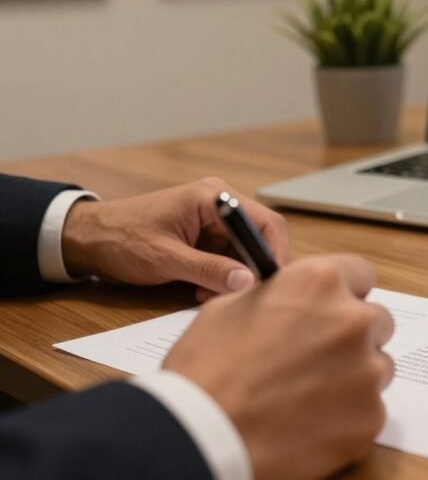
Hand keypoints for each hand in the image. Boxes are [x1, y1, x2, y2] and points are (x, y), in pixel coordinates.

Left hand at [62, 177, 288, 298]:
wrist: (88, 238)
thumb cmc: (122, 239)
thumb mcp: (167, 259)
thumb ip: (209, 270)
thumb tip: (247, 282)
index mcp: (214, 197)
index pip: (265, 223)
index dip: (274, 253)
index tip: (273, 282)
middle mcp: (219, 203)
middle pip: (257, 238)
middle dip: (249, 269)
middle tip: (237, 294)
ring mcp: (213, 219)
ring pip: (242, 252)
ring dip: (231, 276)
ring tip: (205, 292)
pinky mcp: (205, 235)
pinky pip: (226, 257)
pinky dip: (219, 276)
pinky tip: (199, 288)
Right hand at [164, 255, 394, 479]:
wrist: (201, 436)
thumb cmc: (206, 369)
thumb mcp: (233, 306)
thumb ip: (281, 296)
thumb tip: (295, 301)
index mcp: (321, 283)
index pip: (361, 274)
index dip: (345, 293)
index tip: (333, 308)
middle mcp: (353, 321)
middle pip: (376, 322)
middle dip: (352, 336)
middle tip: (317, 358)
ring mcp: (367, 372)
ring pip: (377, 367)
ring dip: (354, 376)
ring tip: (308, 394)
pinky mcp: (370, 419)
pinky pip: (369, 410)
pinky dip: (347, 417)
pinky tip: (311, 424)